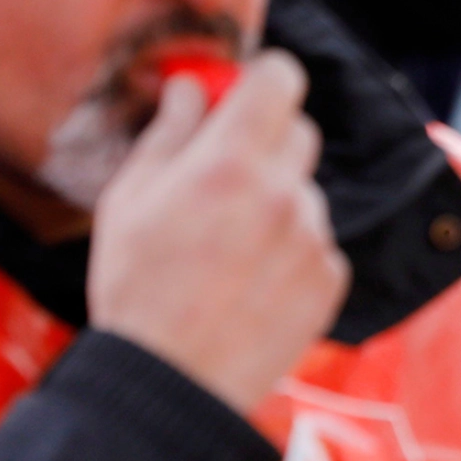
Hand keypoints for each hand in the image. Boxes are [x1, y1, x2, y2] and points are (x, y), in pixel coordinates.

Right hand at [88, 51, 349, 416]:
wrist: (171, 382)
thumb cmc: (136, 288)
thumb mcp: (129, 198)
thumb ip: (169, 131)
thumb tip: (192, 86)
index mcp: (231, 162)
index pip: (282, 78)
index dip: (261, 80)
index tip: (241, 97)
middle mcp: (285, 194)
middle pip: (299, 131)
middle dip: (265, 141)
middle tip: (222, 176)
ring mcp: (315, 238)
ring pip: (304, 193)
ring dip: (275, 203)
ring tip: (226, 251)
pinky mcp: (331, 278)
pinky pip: (316, 242)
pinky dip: (290, 251)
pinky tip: (249, 283)